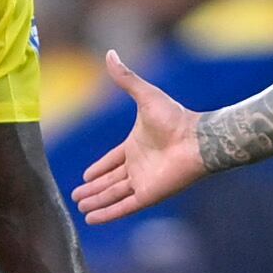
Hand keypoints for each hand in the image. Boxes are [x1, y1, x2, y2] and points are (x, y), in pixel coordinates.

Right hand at [71, 52, 203, 221]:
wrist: (197, 139)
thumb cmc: (175, 117)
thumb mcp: (145, 96)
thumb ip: (126, 78)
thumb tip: (109, 53)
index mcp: (136, 146)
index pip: (112, 160)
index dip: (99, 168)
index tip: (85, 177)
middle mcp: (139, 165)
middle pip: (110, 181)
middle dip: (93, 189)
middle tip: (75, 197)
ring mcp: (143, 181)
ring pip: (114, 194)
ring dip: (97, 202)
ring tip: (80, 209)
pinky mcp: (148, 195)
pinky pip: (123, 206)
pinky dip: (108, 213)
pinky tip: (92, 219)